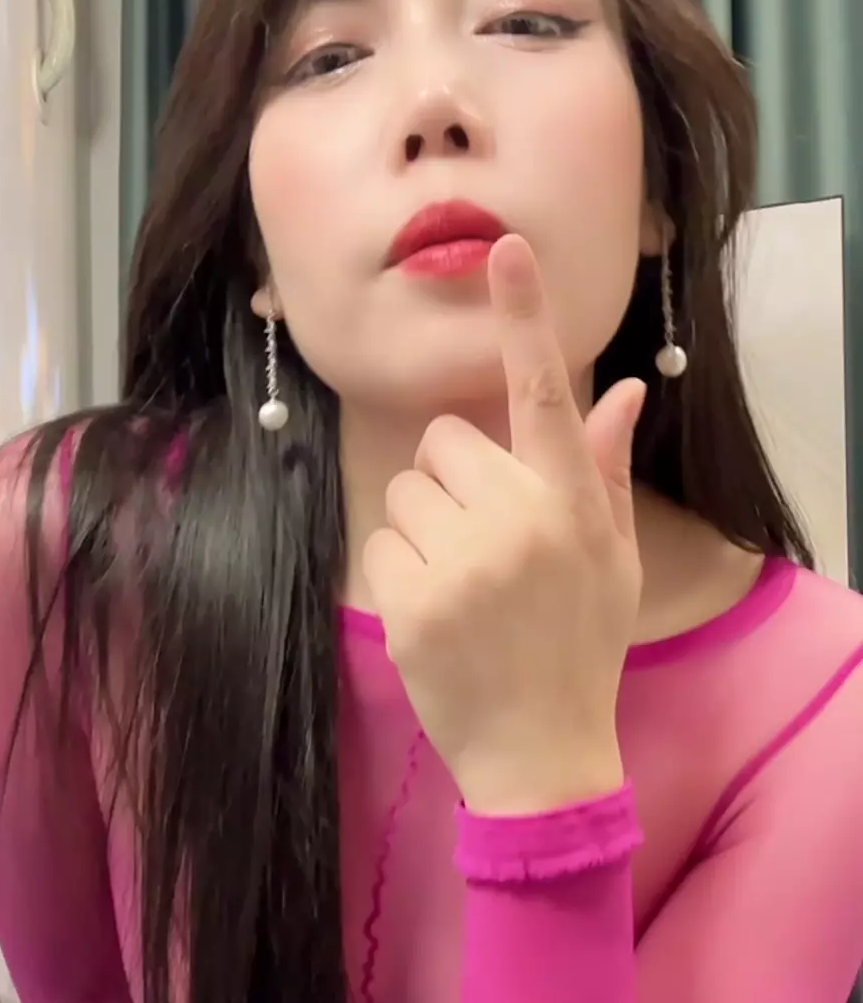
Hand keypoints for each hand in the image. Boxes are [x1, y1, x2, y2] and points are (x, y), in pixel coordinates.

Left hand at [362, 235, 645, 813]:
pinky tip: (437, 614)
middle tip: (482, 542)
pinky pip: (382, 543)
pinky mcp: (412, 600)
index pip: (543, 394)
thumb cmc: (580, 649)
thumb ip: (607, 471)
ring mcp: (463, 562)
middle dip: (452, 480)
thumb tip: (620, 393)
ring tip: (463, 585)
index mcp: (573, 504)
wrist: (540, 755)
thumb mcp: (612, 560)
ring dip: (424, 527)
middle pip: (442, 442)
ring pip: (405, 491)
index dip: (523, 316)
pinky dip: (401, 573)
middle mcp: (519, 520)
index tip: (503, 248)